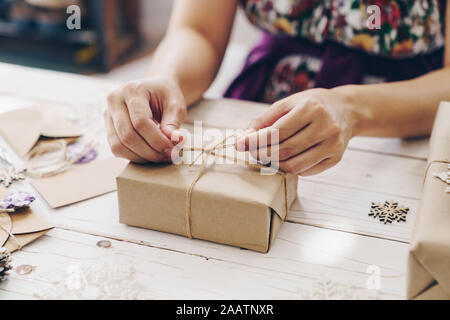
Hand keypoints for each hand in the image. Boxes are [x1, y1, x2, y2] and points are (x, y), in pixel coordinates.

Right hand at [104, 77, 186, 162]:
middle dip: (150, 151)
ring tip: (160, 156)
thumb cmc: (166, 96)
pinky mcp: (108, 127)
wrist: (156, 90)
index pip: (140, 121)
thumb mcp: (176, 105)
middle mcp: (115, 100)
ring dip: (142, 157)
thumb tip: (176, 141)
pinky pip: (117, 149)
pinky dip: (134, 156)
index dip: (157, 140)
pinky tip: (149, 154)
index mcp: (132, 90)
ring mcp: (108, 114)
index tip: (173, 149)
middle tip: (168, 156)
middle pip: (127, 135)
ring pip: (119, 145)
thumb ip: (174, 123)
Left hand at [236, 88, 357, 175]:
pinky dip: (290, 168)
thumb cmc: (313, 105)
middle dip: (262, 154)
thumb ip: (266, 118)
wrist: (347, 110)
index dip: (256, 141)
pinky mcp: (336, 158)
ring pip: (294, 165)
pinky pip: (306, 171)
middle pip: (285, 150)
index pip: (277, 131)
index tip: (240, 145)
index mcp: (312, 108)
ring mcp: (333, 144)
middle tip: (252, 152)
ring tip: (265, 157)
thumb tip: (246, 137)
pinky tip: (285, 159)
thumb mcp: (290, 102)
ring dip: (274, 164)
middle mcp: (325, 126)